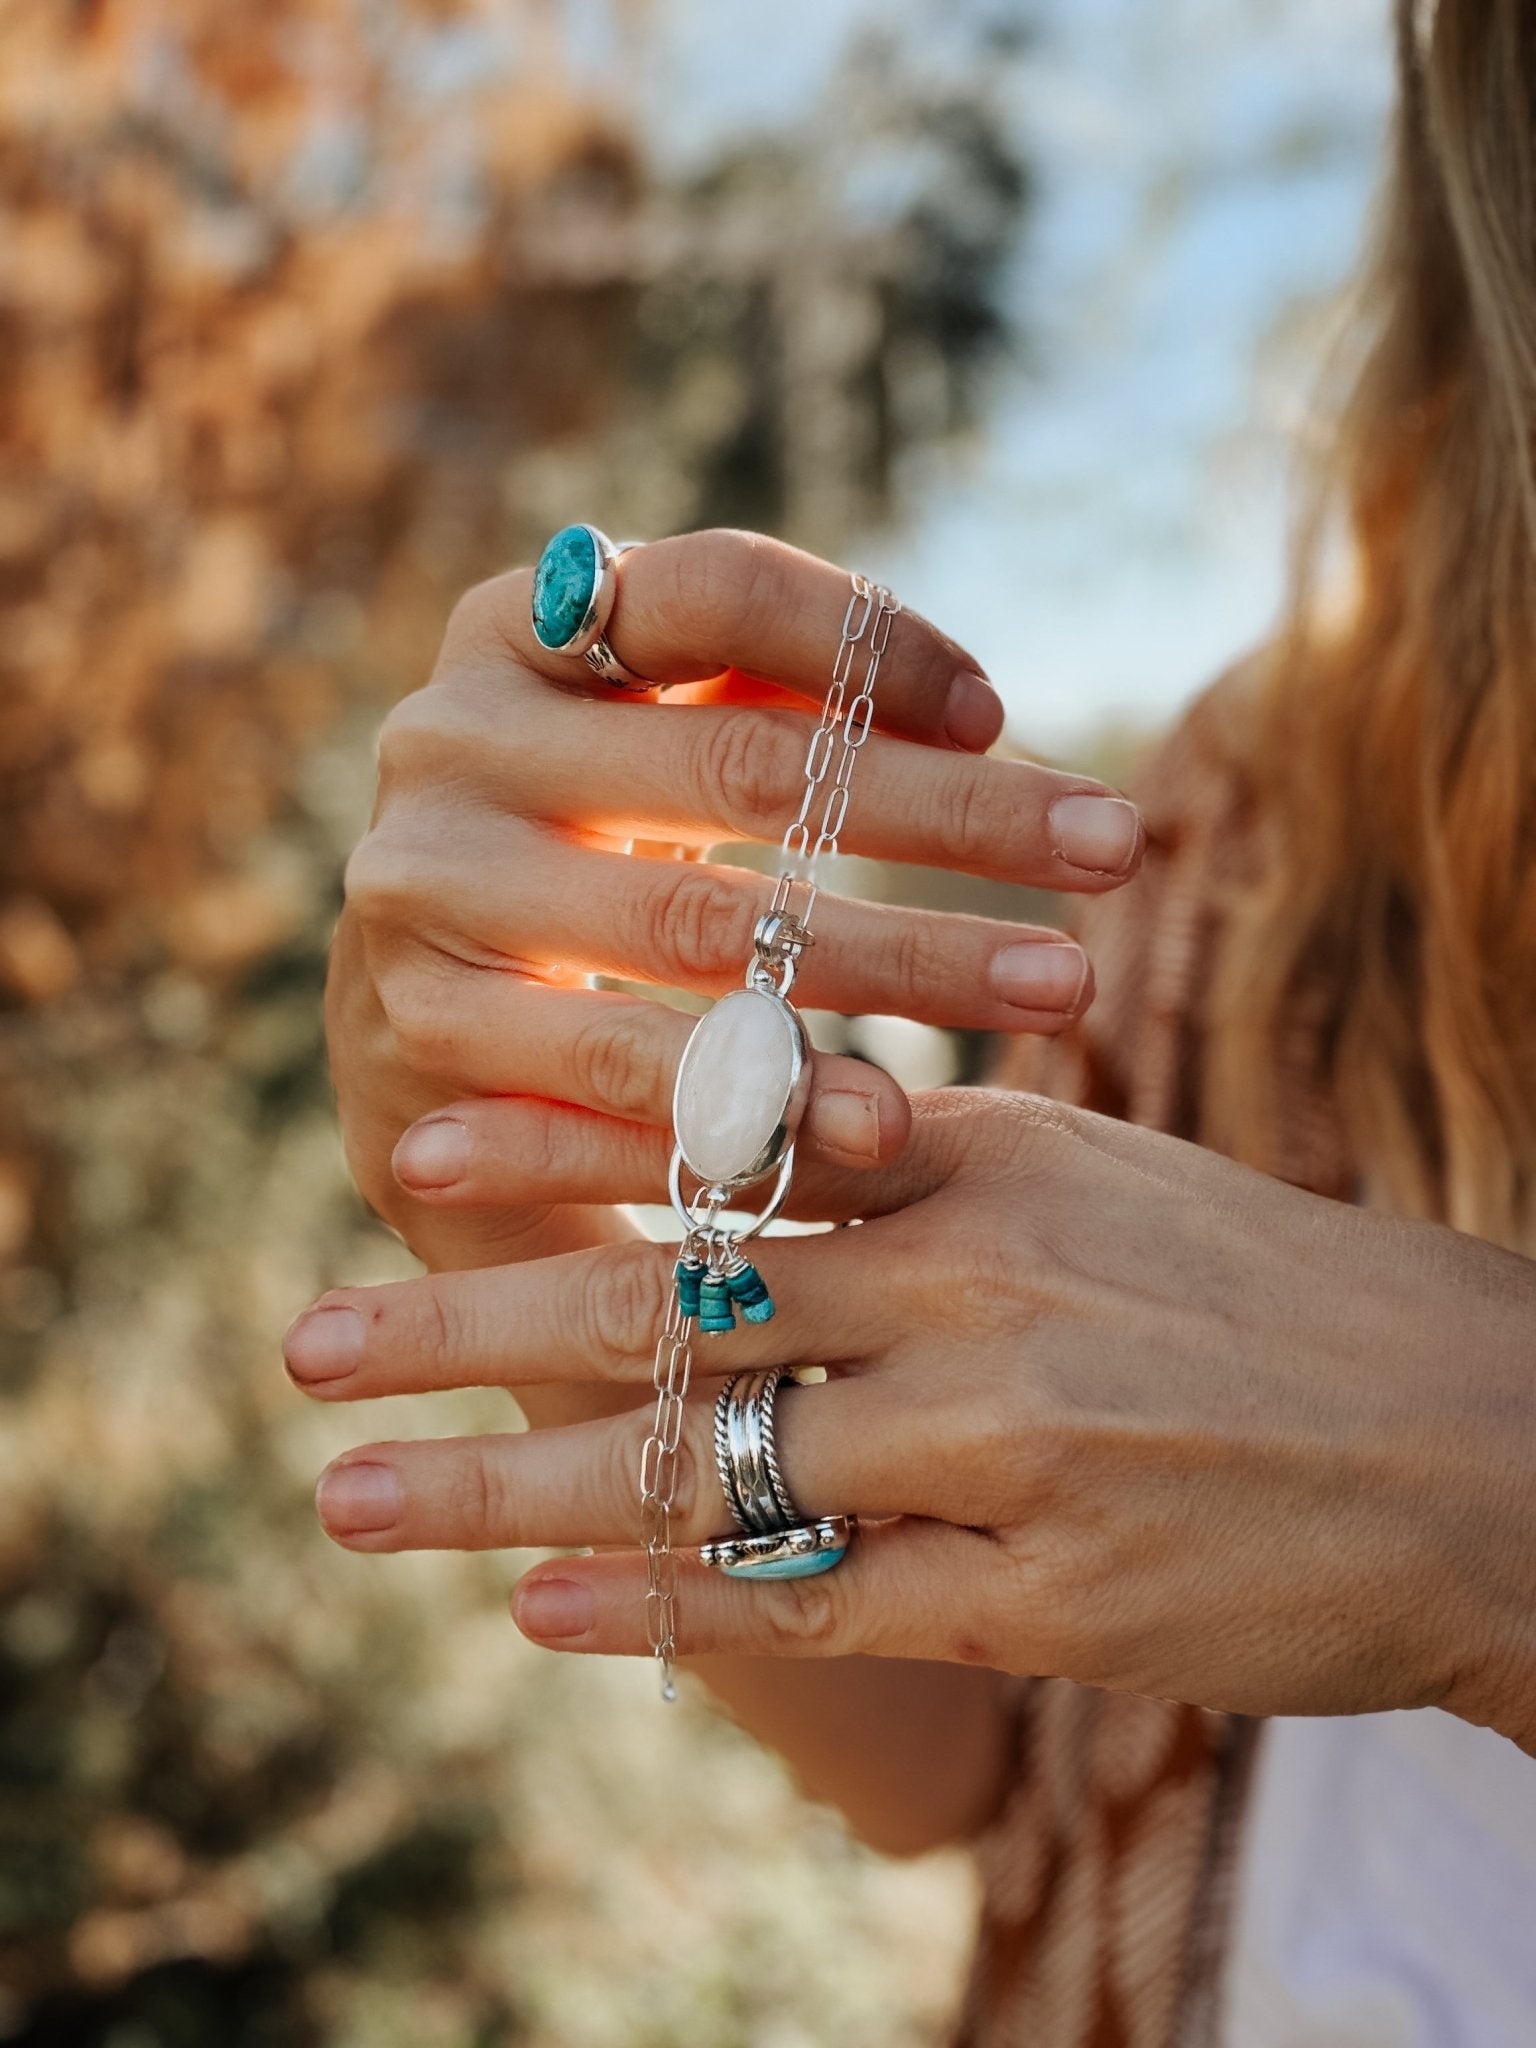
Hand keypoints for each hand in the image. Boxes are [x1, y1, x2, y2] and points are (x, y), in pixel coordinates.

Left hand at [286, 1088, 1535, 1753]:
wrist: (1469, 1441)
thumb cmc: (1267, 1300)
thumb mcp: (1097, 1178)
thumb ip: (930, 1158)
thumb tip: (772, 1119)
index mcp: (985, 1160)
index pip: (726, 1139)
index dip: (555, 1140)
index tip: (411, 1142)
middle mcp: (970, 1287)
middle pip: (668, 1303)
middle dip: (465, 1324)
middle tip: (312, 1346)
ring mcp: (998, 1447)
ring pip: (706, 1464)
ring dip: (508, 1488)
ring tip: (361, 1503)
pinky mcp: (1038, 1598)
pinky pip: (812, 1603)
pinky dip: (665, 1611)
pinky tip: (542, 1617)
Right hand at [327, 527, 1144, 1271]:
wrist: (431, 1048)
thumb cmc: (592, 868)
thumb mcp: (660, 759)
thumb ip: (768, 712)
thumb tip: (979, 723)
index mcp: (516, 628)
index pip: (712, 593)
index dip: (868, 644)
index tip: (1004, 715)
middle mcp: (449, 739)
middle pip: (734, 768)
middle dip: (949, 812)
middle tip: (1115, 848)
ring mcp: (422, 889)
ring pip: (698, 928)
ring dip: (897, 965)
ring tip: (1058, 991)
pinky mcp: (423, 1033)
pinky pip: (621, 1071)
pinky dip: (763, 1096)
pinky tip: (889, 1127)